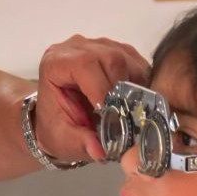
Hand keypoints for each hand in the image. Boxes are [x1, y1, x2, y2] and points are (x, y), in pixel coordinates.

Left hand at [34, 35, 149, 163]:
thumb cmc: (57, 128)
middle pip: (111, 59)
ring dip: (135, 87)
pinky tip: (134, 101)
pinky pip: (137, 62)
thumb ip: (80, 144)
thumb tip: (99, 150)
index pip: (84, 64)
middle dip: (122, 90)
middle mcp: (76, 47)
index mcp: (55, 62)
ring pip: (128, 59)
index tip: (110, 114)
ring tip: (129, 110)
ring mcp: (98, 45)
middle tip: (124, 117)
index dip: (101, 89)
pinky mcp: (117, 50)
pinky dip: (141, 83)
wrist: (59, 120)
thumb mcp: (63, 141)